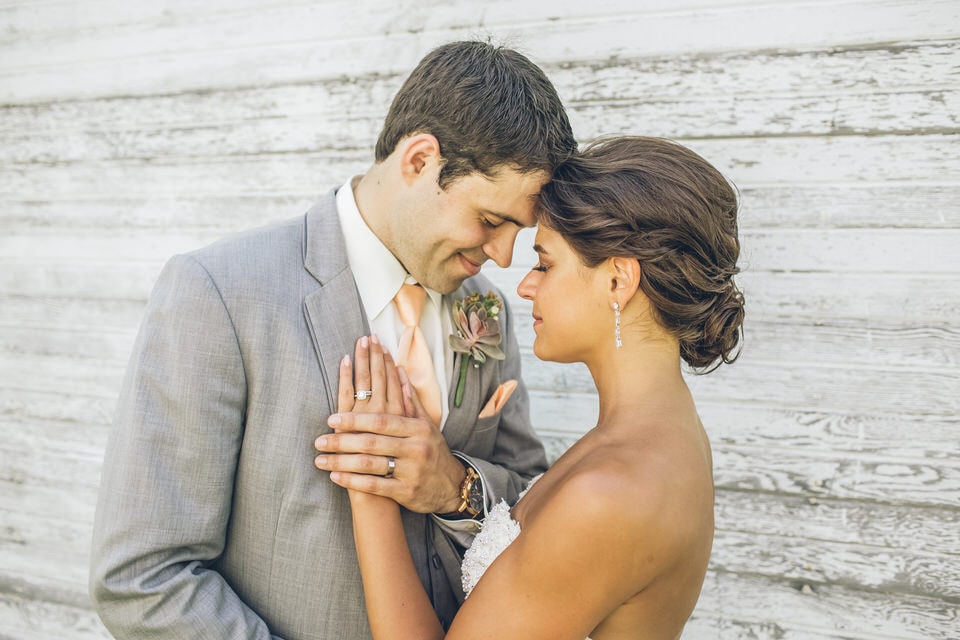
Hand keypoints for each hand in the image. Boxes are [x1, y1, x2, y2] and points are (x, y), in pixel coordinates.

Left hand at [315, 336, 464, 513]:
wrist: (452, 486)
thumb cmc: (433, 451)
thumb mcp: (426, 424)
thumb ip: (409, 398)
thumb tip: (398, 368)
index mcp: (417, 428)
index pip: (381, 421)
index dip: (355, 419)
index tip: (331, 419)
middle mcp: (414, 448)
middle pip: (371, 442)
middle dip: (341, 441)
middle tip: (318, 441)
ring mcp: (410, 471)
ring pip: (370, 464)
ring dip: (341, 462)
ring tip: (320, 459)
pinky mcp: (406, 492)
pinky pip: (375, 486)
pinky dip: (352, 481)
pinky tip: (335, 477)